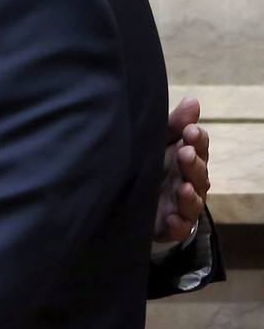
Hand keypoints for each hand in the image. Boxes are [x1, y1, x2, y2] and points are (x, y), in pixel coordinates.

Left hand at [154, 96, 210, 241]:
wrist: (129, 199)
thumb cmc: (152, 163)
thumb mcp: (159, 140)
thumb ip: (175, 123)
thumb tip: (193, 100)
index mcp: (186, 158)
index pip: (198, 147)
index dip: (197, 140)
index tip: (191, 131)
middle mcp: (188, 181)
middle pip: (198, 174)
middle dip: (194, 163)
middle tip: (185, 152)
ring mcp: (180, 205)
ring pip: (192, 201)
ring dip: (190, 195)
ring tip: (184, 187)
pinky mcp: (169, 226)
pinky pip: (178, 227)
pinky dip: (178, 224)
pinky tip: (174, 218)